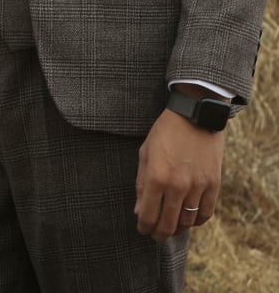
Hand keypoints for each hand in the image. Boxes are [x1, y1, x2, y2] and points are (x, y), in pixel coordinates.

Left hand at [134, 106, 223, 241]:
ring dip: (177, 229)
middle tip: (155, 236)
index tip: (142, 229)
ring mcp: (198, 187)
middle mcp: (178, 186)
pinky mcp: (214, 186)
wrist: (195, 117)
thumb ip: (141, 184)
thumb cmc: (164, 133)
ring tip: (170, 228)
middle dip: (159, 234)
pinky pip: (206, 214)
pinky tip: (188, 219)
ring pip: (187, 222)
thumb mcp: (145, 153)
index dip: (144, 226)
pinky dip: (196, 221)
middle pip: (168, 224)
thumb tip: (139, 211)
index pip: (148, 214)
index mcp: (157, 176)